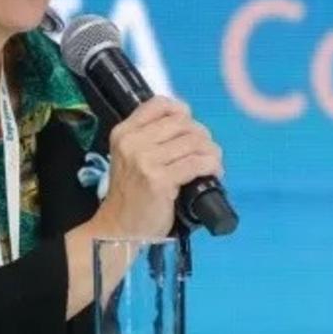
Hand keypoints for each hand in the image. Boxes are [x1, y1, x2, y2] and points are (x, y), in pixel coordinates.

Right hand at [95, 97, 222, 239]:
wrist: (119, 229)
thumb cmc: (131, 194)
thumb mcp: (130, 157)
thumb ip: (151, 138)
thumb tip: (190, 125)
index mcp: (124, 132)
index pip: (160, 104)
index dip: (183, 112)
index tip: (191, 129)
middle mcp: (133, 142)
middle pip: (183, 123)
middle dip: (202, 137)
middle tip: (206, 153)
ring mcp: (145, 160)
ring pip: (194, 142)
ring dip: (211, 153)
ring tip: (212, 164)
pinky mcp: (160, 180)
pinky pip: (197, 163)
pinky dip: (211, 166)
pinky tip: (213, 173)